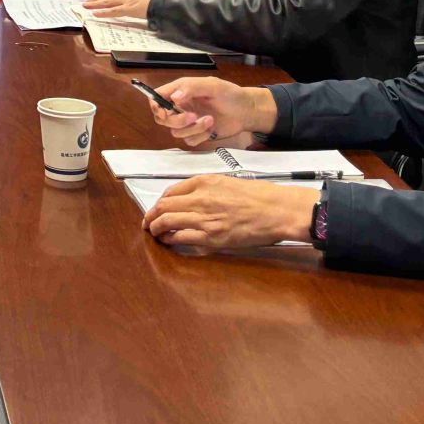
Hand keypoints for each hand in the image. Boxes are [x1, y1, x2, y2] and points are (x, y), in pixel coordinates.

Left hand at [145, 174, 316, 252]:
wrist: (276, 210)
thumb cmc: (258, 196)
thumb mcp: (228, 182)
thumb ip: (206, 188)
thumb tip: (190, 199)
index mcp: (204, 182)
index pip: (171, 191)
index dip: (159, 202)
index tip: (156, 208)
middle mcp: (200, 198)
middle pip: (164, 206)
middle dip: (151, 215)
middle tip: (147, 222)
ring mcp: (204, 218)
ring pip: (167, 221)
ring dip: (156, 228)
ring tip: (153, 232)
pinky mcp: (211, 237)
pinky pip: (181, 237)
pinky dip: (169, 239)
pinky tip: (167, 241)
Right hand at [147, 77, 275, 150]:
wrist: (247, 112)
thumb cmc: (230, 94)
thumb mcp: (212, 86)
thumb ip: (191, 88)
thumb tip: (174, 97)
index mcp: (180, 91)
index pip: (157, 98)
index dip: (157, 106)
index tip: (165, 113)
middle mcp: (181, 106)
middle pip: (163, 119)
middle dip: (177, 121)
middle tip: (193, 117)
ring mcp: (188, 122)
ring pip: (176, 132)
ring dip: (193, 128)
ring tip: (210, 120)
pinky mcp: (196, 134)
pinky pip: (189, 141)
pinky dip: (200, 137)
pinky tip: (212, 129)